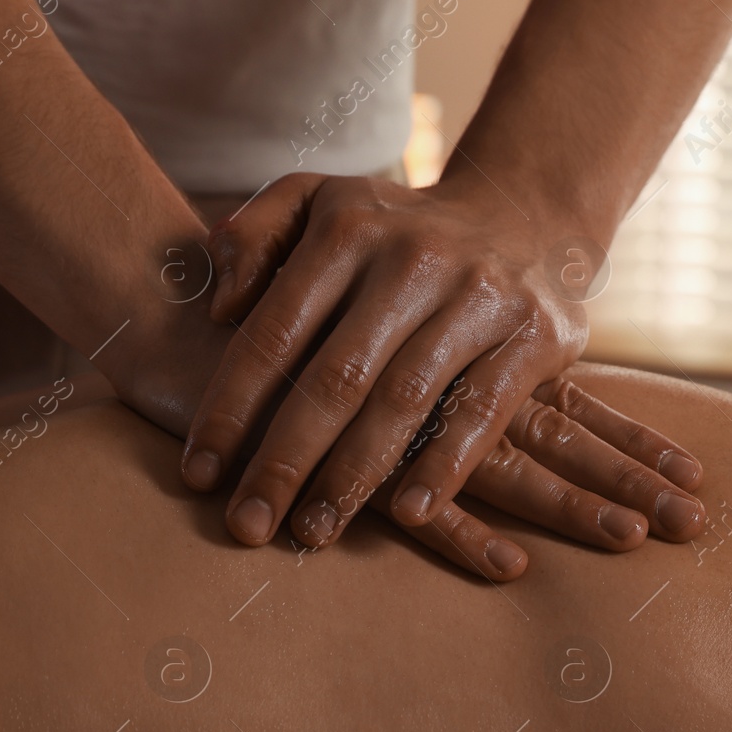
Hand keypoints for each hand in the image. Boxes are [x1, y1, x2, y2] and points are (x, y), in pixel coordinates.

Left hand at [181, 172, 703, 554]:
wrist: (523, 210)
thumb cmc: (393, 229)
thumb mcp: (316, 200)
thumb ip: (252, 236)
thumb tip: (221, 308)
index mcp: (348, 228)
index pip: (275, 331)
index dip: (231, 407)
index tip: (198, 474)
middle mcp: (413, 259)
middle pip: (335, 377)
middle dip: (284, 460)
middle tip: (247, 525)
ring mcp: (479, 296)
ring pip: (403, 400)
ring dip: (354, 476)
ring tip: (313, 531)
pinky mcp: (532, 335)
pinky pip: (481, 411)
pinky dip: (443, 465)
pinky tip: (406, 513)